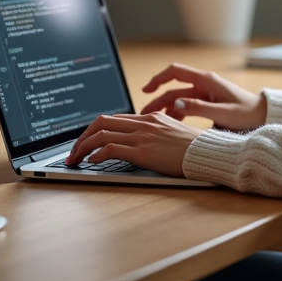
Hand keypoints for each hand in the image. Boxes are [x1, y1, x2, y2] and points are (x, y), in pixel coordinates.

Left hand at [66, 112, 202, 177]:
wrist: (208, 153)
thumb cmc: (194, 149)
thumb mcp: (172, 134)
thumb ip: (155, 134)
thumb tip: (139, 143)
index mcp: (150, 118)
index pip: (113, 118)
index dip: (94, 130)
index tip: (86, 142)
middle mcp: (143, 123)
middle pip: (101, 122)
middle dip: (81, 137)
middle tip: (73, 152)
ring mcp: (142, 136)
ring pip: (101, 134)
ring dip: (82, 147)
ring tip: (75, 160)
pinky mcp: (142, 151)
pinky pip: (111, 148)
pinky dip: (96, 154)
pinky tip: (92, 162)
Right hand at [139, 63, 267, 130]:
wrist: (263, 116)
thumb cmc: (247, 113)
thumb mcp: (222, 113)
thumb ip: (198, 108)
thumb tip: (175, 105)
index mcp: (206, 81)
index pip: (175, 72)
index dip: (158, 79)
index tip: (146, 90)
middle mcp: (203, 85)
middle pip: (173, 89)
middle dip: (157, 100)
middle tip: (143, 114)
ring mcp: (204, 94)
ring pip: (178, 100)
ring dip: (165, 109)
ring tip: (152, 122)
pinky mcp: (207, 104)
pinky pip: (186, 107)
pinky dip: (176, 114)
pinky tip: (169, 125)